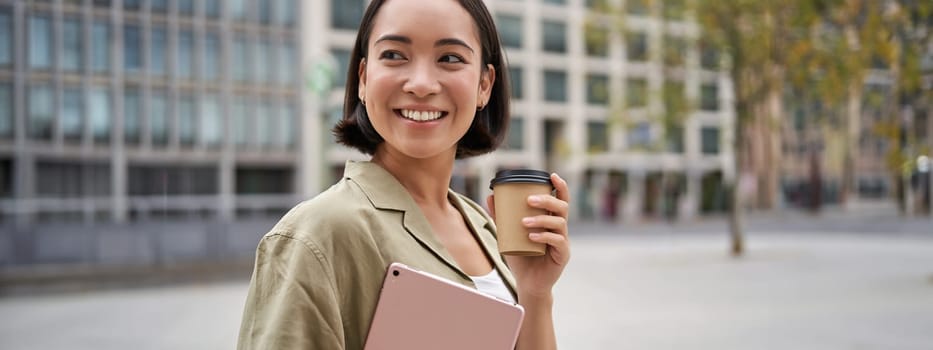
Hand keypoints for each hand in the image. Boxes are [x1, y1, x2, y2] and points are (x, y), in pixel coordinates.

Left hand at [487, 173, 570, 298]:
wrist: (527, 283)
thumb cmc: (521, 257)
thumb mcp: (508, 234)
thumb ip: (501, 216)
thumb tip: (490, 195)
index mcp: (551, 220)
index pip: (561, 199)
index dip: (560, 186)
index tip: (551, 175)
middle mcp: (560, 229)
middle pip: (562, 207)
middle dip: (547, 200)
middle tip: (528, 200)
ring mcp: (563, 241)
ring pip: (560, 223)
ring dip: (541, 219)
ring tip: (523, 222)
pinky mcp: (563, 255)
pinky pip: (557, 241)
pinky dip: (544, 236)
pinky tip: (532, 237)